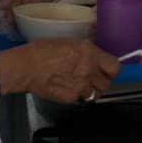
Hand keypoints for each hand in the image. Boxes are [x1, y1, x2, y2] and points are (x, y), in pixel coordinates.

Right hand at [0, 38, 119, 103]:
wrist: (26, 67)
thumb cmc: (43, 51)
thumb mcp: (69, 43)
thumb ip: (86, 53)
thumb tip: (95, 60)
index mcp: (89, 53)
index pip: (115, 67)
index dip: (110, 71)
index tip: (105, 71)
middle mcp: (89, 69)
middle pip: (107, 84)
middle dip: (99, 82)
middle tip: (88, 79)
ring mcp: (81, 85)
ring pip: (94, 94)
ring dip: (87, 90)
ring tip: (74, 83)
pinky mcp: (72, 97)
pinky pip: (79, 99)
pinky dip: (74, 96)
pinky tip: (63, 87)